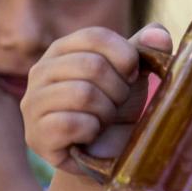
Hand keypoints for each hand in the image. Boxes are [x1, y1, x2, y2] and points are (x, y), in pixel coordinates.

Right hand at [21, 24, 172, 175]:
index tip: (131, 76)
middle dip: (117, 90)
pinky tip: (90, 135)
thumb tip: (158, 34)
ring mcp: (33, 102)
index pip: (96, 36)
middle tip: (116, 104)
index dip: (124, 56)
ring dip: (106, 111)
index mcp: (62, 49)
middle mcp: (40, 71)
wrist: (106, 156)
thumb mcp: (132, 75)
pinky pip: (71, 123)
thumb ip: (144, 50)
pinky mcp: (35, 134)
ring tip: (103, 120)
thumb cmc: (117, 110)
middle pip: (92, 65)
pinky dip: (91, 131)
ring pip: (83, 94)